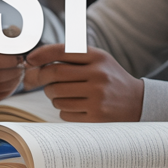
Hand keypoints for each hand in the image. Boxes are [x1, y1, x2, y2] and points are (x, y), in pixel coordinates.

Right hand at [0, 36, 26, 106]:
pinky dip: (8, 92)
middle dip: (14, 71)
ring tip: (18, 73)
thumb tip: (17, 34)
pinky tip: (11, 82)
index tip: (19, 56)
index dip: (11, 60)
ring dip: (14, 81)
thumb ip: (11, 34)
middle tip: (21, 66)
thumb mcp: (4, 35)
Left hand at [26, 44, 144, 121]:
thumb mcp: (97, 60)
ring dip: (52, 96)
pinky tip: (75, 106)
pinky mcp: (96, 116)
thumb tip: (33, 62)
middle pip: (54, 74)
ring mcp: (98, 96)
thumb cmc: (109, 78)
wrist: (138, 102)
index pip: (61, 51)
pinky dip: (63, 110)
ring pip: (56, 96)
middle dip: (40, 77)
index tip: (29, 60)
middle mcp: (98, 75)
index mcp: (97, 57)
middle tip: (36, 80)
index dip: (40, 55)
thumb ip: (70, 57)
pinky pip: (65, 113)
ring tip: (63, 94)